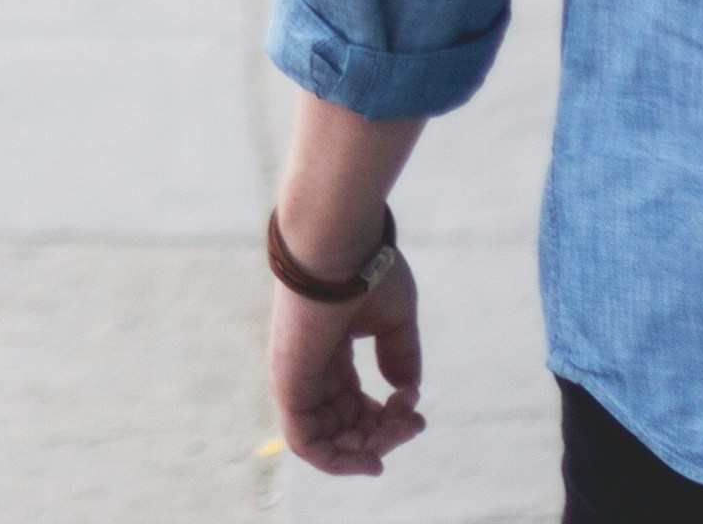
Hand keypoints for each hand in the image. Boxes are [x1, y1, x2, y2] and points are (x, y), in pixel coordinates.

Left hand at [269, 250, 425, 476]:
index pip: (350, 405)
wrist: (338, 242)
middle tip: (413, 421)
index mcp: (328, 352)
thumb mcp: (394, 320)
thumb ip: (400, 356)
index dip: (385, 419)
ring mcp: (295, 377)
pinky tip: (371, 458)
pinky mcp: (288, 383)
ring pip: (329, 441)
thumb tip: (405, 393)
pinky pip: (304, 443)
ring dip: (370, 448)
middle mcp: (308, 368)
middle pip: (343, 427)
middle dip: (383, 436)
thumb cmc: (366, 269)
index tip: (414, 406)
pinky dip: (336, 461)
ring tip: (401, 427)